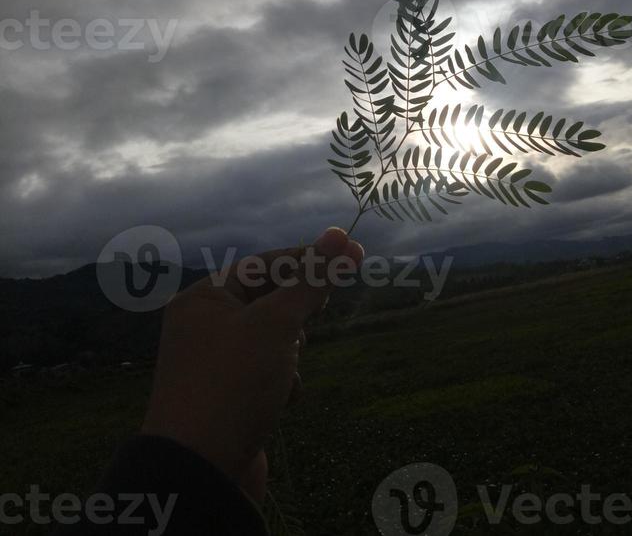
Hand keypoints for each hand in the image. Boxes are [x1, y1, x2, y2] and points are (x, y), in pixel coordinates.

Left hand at [141, 227, 363, 502]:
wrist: (199, 472)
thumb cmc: (234, 382)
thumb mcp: (277, 324)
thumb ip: (311, 280)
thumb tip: (342, 236)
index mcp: (205, 298)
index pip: (265, 263)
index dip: (310, 258)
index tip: (354, 254)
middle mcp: (204, 326)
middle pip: (268, 298)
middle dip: (297, 308)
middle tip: (324, 308)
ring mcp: (215, 364)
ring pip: (271, 337)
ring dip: (290, 348)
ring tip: (290, 362)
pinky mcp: (229, 397)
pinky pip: (265, 371)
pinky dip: (282, 377)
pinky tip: (286, 395)